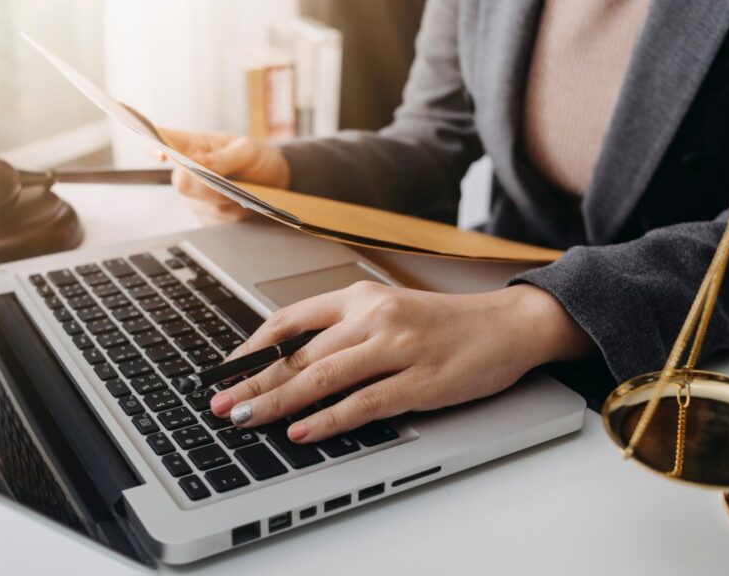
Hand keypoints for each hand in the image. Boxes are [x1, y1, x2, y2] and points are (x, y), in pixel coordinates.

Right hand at [154, 128, 290, 222]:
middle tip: (231, 180)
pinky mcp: (205, 216)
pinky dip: (233, 213)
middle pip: (182, 183)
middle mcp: (185, 171)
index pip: (160, 140)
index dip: (153, 146)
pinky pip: (215, 220)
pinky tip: (244, 203)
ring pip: (203, 205)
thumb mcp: (248, 151)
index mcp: (190, 145)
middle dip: (208, 185)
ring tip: (246, 189)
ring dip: (227, 199)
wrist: (273, 182)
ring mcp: (194, 196)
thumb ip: (223, 157)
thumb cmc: (256, 159)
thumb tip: (198, 160)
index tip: (161, 154)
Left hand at [209, 282, 594, 443]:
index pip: (290, 319)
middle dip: (253, 381)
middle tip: (220, 403)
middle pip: (299, 353)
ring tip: (246, 418)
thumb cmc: (445, 323)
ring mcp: (398, 349)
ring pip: (323, 377)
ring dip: (278, 401)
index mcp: (361, 298)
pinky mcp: (421, 381)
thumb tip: (289, 361)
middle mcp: (375, 317)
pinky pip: (364, 404)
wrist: (508, 324)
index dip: (252, 347)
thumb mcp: (389, 311)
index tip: (225, 370)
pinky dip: (328, 420)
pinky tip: (302, 431)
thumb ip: (344, 330)